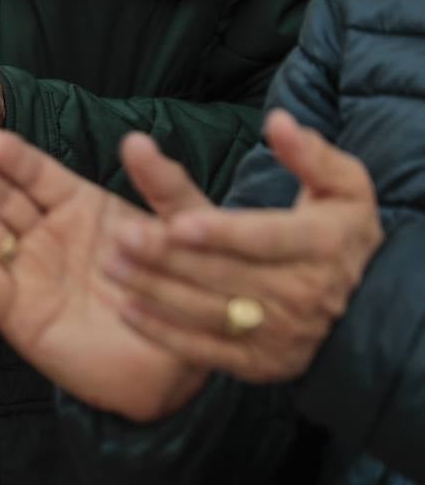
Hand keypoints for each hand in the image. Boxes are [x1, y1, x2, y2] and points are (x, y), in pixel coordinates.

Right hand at [0, 130, 213, 422]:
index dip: (14, 158)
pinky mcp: (15, 311)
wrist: (172, 370)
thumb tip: (136, 140)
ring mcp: (27, 271)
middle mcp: (46, 234)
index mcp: (79, 207)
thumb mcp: (182, 232)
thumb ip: (164, 186)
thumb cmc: (178, 295)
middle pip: (2, 198)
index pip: (38, 175)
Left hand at [103, 110, 383, 382]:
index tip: (176, 224)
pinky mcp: (259, 363)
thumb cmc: (342, 233)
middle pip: (224, 274)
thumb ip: (310, 154)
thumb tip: (278, 121)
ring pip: (207, 312)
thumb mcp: (343, 186)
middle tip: (120, 238)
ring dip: (155, 291)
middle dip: (167, 257)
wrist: (372, 309)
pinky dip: (163, 332)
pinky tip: (126, 309)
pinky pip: (204, 350)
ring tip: (112, 267)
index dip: (221, 233)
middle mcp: (304, 293)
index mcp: (322, 244)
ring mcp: (280, 334)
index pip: (265, 239)